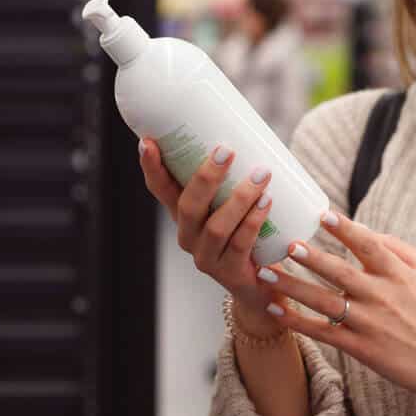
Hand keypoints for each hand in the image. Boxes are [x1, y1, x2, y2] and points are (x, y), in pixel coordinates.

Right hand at [138, 139, 281, 331]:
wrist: (261, 285)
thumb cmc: (247, 232)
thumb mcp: (233, 203)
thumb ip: (234, 175)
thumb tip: (251, 130)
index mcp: (183, 215)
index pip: (160, 189)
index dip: (152, 167)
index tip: (148, 141)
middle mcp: (188, 236)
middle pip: (188, 206)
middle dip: (206, 177)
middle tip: (226, 150)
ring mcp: (206, 257)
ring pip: (216, 226)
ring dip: (239, 198)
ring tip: (261, 174)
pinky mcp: (229, 273)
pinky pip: (240, 244)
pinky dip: (254, 221)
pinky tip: (266, 203)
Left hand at [259, 211, 415, 415]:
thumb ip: (397, 247)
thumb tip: (364, 230)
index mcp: (397, 273)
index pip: (369, 246)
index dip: (346, 229)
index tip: (322, 215)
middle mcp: (381, 296)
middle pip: (340, 273)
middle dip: (312, 258)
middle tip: (286, 244)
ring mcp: (368, 323)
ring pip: (323, 302)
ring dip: (292, 287)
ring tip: (264, 273)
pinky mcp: (359, 347)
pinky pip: (322, 332)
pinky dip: (297, 321)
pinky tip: (275, 309)